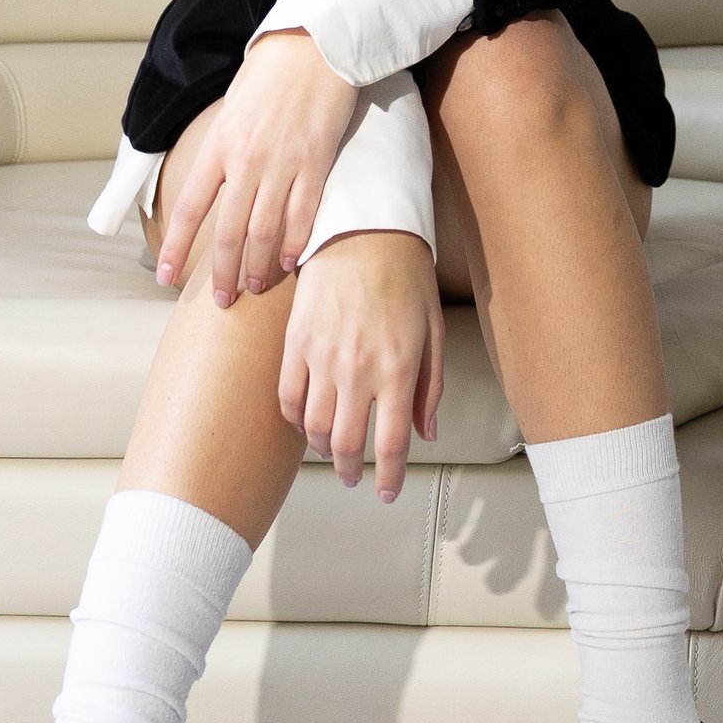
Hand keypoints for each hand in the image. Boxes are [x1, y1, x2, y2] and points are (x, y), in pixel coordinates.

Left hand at [151, 29, 358, 306]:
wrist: (313, 44)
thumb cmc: (270, 73)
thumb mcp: (231, 109)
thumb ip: (223, 149)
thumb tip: (214, 184)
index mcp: (218, 146)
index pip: (188, 208)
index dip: (175, 248)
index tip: (166, 278)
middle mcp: (245, 160)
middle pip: (227, 232)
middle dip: (221, 273)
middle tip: (222, 300)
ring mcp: (282, 165)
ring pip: (263, 232)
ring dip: (256, 268)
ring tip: (253, 289)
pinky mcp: (316, 163)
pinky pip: (301, 216)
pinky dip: (292, 245)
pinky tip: (287, 263)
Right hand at [280, 231, 445, 500]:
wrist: (363, 231)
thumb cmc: (405, 278)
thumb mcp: (434, 333)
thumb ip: (430, 388)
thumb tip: (427, 432)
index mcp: (397, 370)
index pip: (392, 444)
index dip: (390, 477)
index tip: (388, 491)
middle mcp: (356, 370)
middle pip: (347, 445)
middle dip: (351, 471)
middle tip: (354, 477)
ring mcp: (321, 358)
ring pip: (314, 428)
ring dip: (324, 450)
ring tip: (332, 452)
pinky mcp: (295, 343)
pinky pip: (288, 397)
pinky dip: (297, 420)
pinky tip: (308, 422)